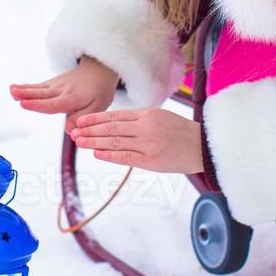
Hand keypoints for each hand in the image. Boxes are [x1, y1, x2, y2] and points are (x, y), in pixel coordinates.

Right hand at [9, 57, 120, 129]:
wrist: (99, 70)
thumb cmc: (99, 90)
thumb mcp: (98, 107)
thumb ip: (82, 119)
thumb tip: (68, 130)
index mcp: (73, 98)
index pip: (53, 104)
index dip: (38, 105)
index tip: (24, 104)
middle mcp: (62, 91)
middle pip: (42, 94)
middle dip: (27, 94)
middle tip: (13, 92)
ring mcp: (56, 85)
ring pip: (39, 89)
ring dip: (24, 89)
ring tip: (11, 89)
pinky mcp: (52, 83)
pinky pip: (39, 86)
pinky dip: (27, 87)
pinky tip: (15, 88)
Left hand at [68, 108, 204, 173]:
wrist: (202, 147)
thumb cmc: (180, 132)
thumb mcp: (160, 117)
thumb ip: (138, 120)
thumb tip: (113, 125)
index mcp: (147, 114)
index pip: (115, 116)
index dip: (95, 119)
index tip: (80, 120)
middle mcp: (145, 127)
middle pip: (111, 128)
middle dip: (90, 130)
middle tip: (73, 132)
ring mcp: (148, 144)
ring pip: (115, 142)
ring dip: (94, 142)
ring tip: (79, 142)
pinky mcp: (151, 160)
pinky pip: (125, 157)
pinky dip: (109, 155)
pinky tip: (96, 153)